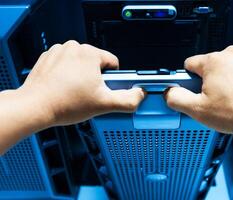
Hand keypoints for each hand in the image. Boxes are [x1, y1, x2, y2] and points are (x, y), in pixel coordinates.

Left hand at [20, 40, 144, 125]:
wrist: (35, 107)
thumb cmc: (64, 103)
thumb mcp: (104, 104)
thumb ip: (128, 100)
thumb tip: (139, 94)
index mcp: (89, 53)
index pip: (113, 63)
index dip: (112, 80)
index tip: (103, 90)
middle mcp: (74, 47)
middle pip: (97, 63)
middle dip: (96, 78)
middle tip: (87, 94)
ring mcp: (59, 51)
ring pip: (82, 64)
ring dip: (81, 76)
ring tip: (73, 91)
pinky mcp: (48, 57)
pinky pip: (67, 64)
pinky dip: (67, 74)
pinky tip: (64, 87)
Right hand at [166, 46, 232, 134]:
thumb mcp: (199, 110)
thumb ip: (177, 99)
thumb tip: (169, 92)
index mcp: (212, 62)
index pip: (190, 64)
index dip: (190, 78)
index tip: (196, 88)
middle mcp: (230, 54)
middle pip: (212, 64)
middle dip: (212, 79)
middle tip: (219, 98)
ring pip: (231, 63)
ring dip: (231, 75)